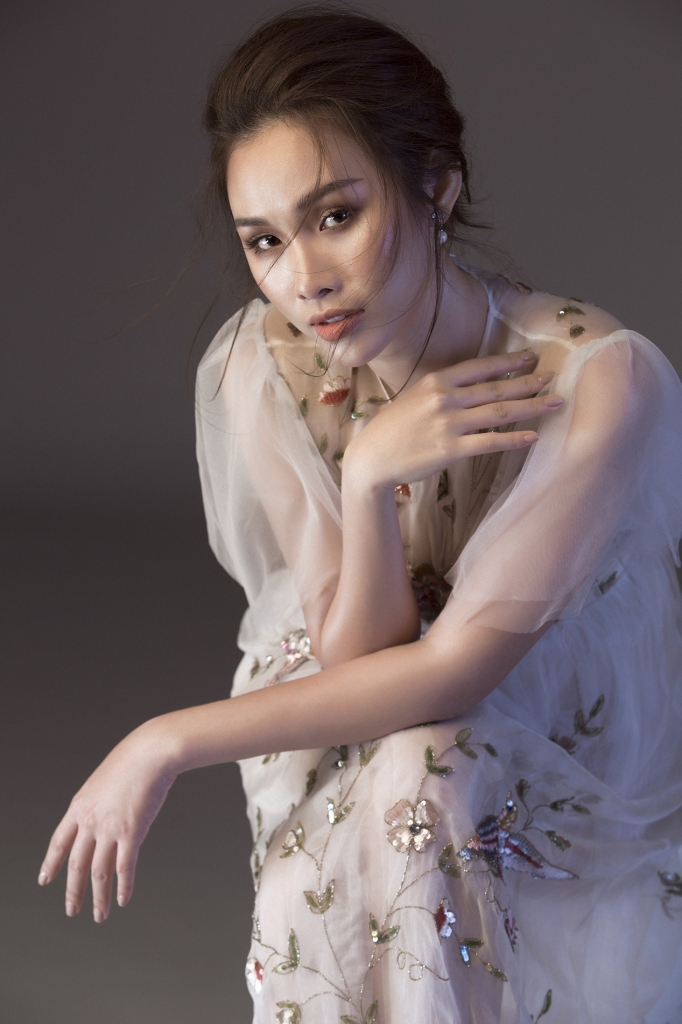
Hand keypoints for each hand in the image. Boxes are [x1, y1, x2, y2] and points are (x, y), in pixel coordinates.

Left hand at [37, 722, 176, 921]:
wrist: (150, 752)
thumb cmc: (133, 761)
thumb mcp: (104, 780)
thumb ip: (101, 803)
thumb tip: (105, 818)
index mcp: (79, 807)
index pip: (59, 842)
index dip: (51, 863)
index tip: (45, 880)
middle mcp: (89, 821)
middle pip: (76, 864)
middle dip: (73, 892)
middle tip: (71, 910)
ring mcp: (109, 829)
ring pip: (98, 873)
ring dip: (98, 898)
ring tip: (99, 915)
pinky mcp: (131, 833)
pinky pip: (124, 868)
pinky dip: (122, 887)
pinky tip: (122, 900)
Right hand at [343, 351, 561, 490]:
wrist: (372, 457)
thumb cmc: (393, 428)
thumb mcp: (415, 397)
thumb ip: (442, 390)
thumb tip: (472, 386)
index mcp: (436, 381)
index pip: (479, 367)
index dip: (508, 362)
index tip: (531, 359)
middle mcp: (444, 398)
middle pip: (496, 389)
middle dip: (528, 384)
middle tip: (554, 379)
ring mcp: (448, 424)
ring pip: (499, 413)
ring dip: (531, 407)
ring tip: (555, 403)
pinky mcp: (450, 449)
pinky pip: (490, 443)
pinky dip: (514, 439)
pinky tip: (533, 436)